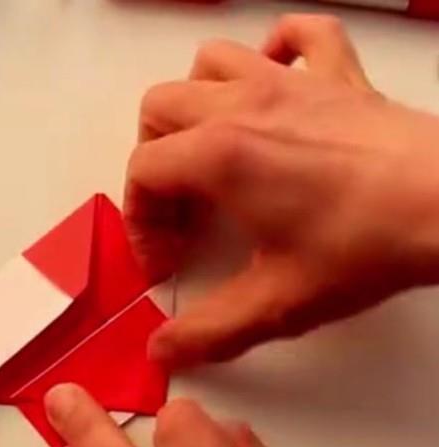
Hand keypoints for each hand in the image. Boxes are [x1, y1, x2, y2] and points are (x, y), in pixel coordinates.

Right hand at [125, 14, 438, 366]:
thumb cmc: (366, 245)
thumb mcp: (276, 304)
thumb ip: (208, 332)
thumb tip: (162, 351)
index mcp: (219, 155)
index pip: (143, 172)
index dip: (140, 222)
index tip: (165, 260)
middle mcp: (245, 105)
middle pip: (160, 110)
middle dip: (154, 162)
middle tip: (180, 213)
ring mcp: (292, 83)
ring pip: (211, 63)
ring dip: (194, 105)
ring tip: (207, 152)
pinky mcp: (339, 78)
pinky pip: (298, 36)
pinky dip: (275, 52)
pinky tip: (274, 82)